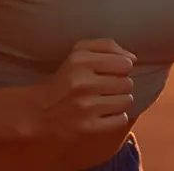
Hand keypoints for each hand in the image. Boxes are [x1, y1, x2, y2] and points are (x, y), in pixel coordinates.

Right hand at [19, 38, 135, 143]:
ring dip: (119, 102)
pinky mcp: (88, 128)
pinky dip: (116, 118)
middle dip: (120, 86)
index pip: (125, 63)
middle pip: (127, 83)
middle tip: (106, 89)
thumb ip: (106, 46)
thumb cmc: (65, 81)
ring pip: (126, 101)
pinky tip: (103, 115)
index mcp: (80, 61)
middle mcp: (82, 83)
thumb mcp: (78, 53)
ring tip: (106, 102)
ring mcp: (86, 107)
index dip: (122, 69)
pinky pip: (121, 119)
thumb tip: (133, 58)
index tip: (111, 73)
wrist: (39, 115)